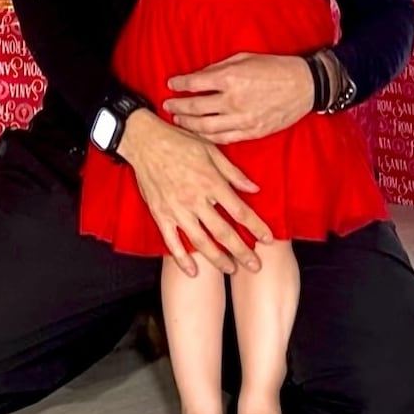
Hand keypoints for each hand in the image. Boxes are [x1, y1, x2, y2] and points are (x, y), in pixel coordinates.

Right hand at [117, 108, 272, 277]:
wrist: (145, 141)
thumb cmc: (179, 141)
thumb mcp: (210, 149)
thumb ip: (233, 172)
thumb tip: (254, 189)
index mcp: (211, 182)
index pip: (240, 211)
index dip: (256, 227)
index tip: (268, 239)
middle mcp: (196, 200)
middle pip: (224, 233)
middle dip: (242, 252)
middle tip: (255, 266)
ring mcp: (177, 210)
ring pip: (201, 242)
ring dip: (218, 259)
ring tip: (231, 270)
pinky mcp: (160, 214)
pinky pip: (172, 242)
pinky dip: (182, 259)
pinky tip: (193, 271)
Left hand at [164, 52, 313, 143]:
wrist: (304, 86)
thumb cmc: (274, 67)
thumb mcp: (243, 59)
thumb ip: (218, 69)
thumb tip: (198, 77)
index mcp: (229, 78)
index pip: (194, 83)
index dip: (178, 84)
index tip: (170, 84)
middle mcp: (232, 100)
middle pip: (195, 108)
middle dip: (177, 106)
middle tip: (168, 105)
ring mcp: (242, 119)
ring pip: (205, 127)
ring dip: (188, 124)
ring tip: (178, 120)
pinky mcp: (251, 132)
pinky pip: (223, 138)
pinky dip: (207, 137)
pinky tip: (198, 133)